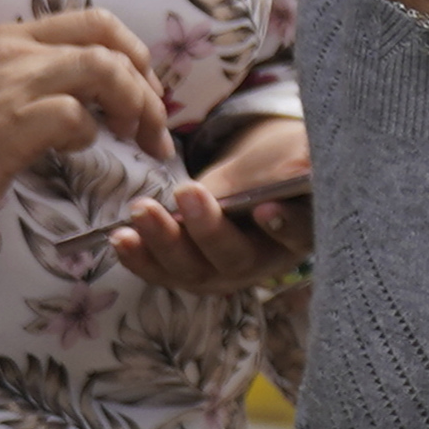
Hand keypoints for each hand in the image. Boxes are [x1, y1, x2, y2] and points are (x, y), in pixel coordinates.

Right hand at [0, 10, 170, 242]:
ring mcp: (7, 88)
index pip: (97, 21)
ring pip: (101, 70)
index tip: (147, 92)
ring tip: (135, 139)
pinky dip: (90, 134)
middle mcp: (13, 53)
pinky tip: (77, 151)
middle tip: (154, 128)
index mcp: (13, 39)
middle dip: (147, 87)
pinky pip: (74, 116)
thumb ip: (43, 79)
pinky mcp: (3, 129)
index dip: (136, 53)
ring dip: (134, 107)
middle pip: (110, 44)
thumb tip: (107, 95)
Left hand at [111, 115, 311, 292]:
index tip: (264, 209)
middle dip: (207, 229)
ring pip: (195, 270)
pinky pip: (165, 273)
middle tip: (187, 193)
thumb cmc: (281, 164)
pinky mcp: (193, 273)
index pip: (300, 233)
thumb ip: (299, 160)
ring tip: (141, 212)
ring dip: (164, 243)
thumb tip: (308, 162)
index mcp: (301, 230)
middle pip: (237, 258)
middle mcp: (264, 262)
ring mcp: (225, 274)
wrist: (258, 179)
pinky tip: (121, 237)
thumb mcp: (296, 154)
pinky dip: (141, 257)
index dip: (284, 226)